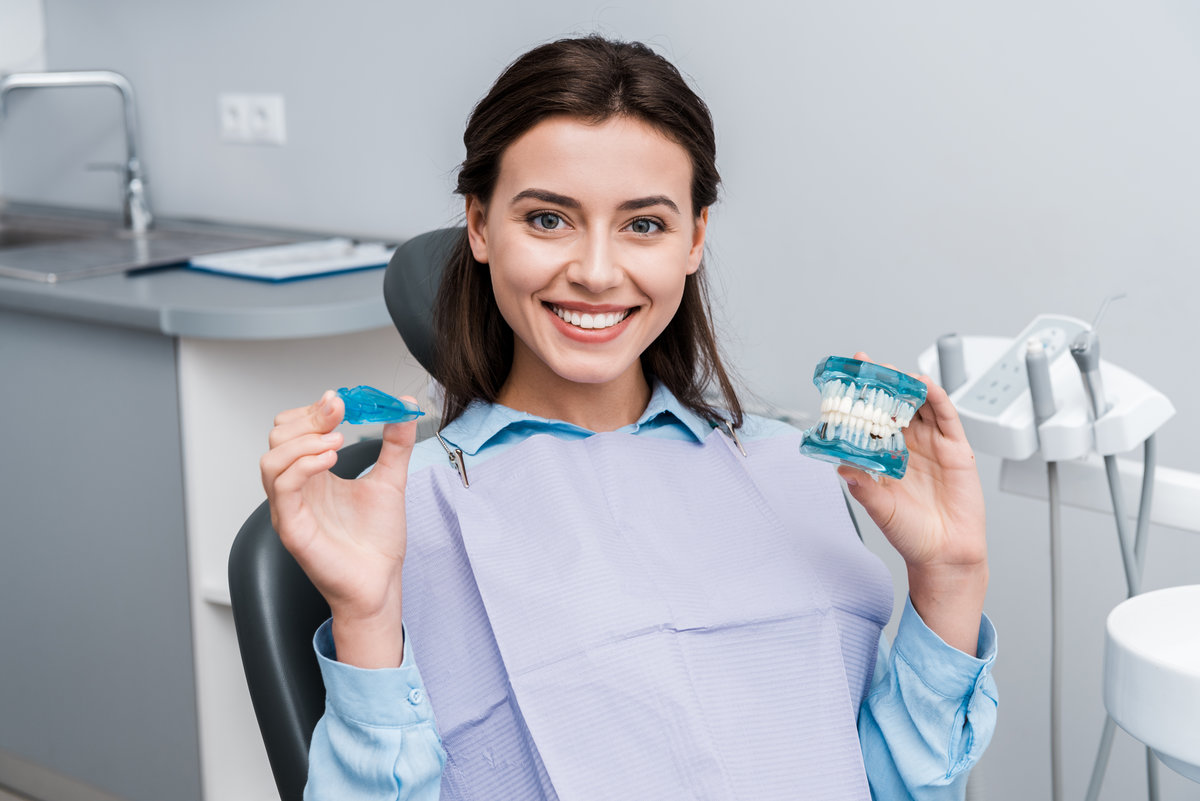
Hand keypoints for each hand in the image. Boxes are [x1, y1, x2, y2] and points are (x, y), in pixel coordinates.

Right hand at [260, 390, 417, 666]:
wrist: (380, 582)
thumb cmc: (377, 541)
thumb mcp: (391, 479)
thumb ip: (396, 443)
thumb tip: (403, 408)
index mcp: (314, 473)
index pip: (295, 428)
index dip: (315, 409)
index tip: (343, 400)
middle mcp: (297, 487)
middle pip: (277, 437)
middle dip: (308, 417)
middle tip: (339, 412)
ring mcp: (289, 507)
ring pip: (270, 460)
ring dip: (304, 441)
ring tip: (337, 441)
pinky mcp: (291, 527)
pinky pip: (282, 487)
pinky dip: (303, 465)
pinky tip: (330, 460)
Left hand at [838, 353, 987, 653]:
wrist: (944, 554)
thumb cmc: (910, 533)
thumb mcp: (879, 507)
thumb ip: (862, 486)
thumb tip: (840, 467)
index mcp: (885, 456)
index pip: (870, 420)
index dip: (859, 401)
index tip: (843, 381)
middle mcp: (908, 446)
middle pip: (894, 405)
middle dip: (881, 384)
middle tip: (866, 366)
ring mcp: (932, 445)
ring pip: (919, 405)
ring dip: (906, 385)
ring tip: (892, 371)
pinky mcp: (956, 448)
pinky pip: (947, 416)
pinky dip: (936, 397)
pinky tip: (924, 384)